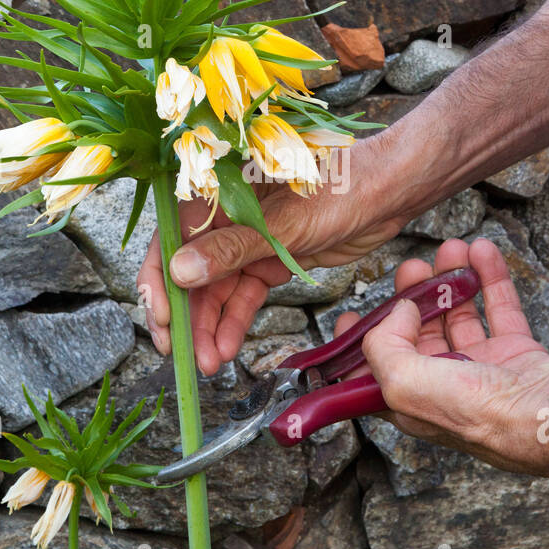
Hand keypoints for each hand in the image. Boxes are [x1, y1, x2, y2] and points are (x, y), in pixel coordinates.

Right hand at [137, 150, 408, 373]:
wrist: (389, 190)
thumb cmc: (340, 186)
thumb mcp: (282, 223)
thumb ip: (230, 249)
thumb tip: (179, 272)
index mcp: (217, 189)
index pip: (171, 236)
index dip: (160, 281)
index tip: (162, 321)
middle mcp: (225, 213)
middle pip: (188, 268)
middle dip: (184, 313)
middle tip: (181, 354)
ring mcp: (247, 237)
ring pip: (214, 288)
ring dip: (208, 325)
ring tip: (208, 362)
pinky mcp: (269, 257)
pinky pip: (242, 293)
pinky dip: (234, 321)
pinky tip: (227, 348)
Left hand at [346, 237, 548, 476]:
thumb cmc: (479, 413)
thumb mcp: (404, 383)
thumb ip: (383, 345)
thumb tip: (398, 312)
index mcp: (416, 404)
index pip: (379, 371)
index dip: (363, 342)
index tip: (352, 314)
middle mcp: (449, 390)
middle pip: (421, 336)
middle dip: (413, 298)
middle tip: (412, 267)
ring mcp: (487, 373)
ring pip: (461, 318)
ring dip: (452, 281)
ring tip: (451, 249)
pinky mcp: (520, 356)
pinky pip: (501, 309)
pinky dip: (491, 278)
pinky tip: (483, 251)